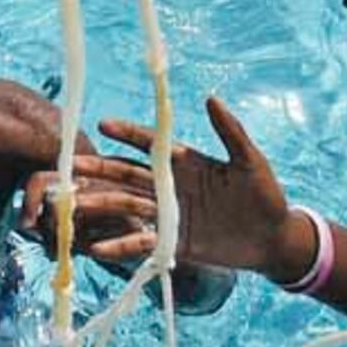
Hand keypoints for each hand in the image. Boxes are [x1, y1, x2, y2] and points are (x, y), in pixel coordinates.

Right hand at [32, 96, 312, 278]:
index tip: (104, 122)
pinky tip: (97, 248)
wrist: (274, 239)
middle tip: (72, 167)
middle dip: (101, 170)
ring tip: (74, 206)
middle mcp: (171, 187)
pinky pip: (141, 242)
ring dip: (102, 205)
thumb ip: (230, 132)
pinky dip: (120, 245)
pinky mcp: (173, 243)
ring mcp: (169, 215)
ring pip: (127, 206)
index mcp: (186, 162)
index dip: (128, 134)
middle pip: (128, 175)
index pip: (151, 144)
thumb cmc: (266, 195)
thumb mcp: (250, 161)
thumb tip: (211, 98)